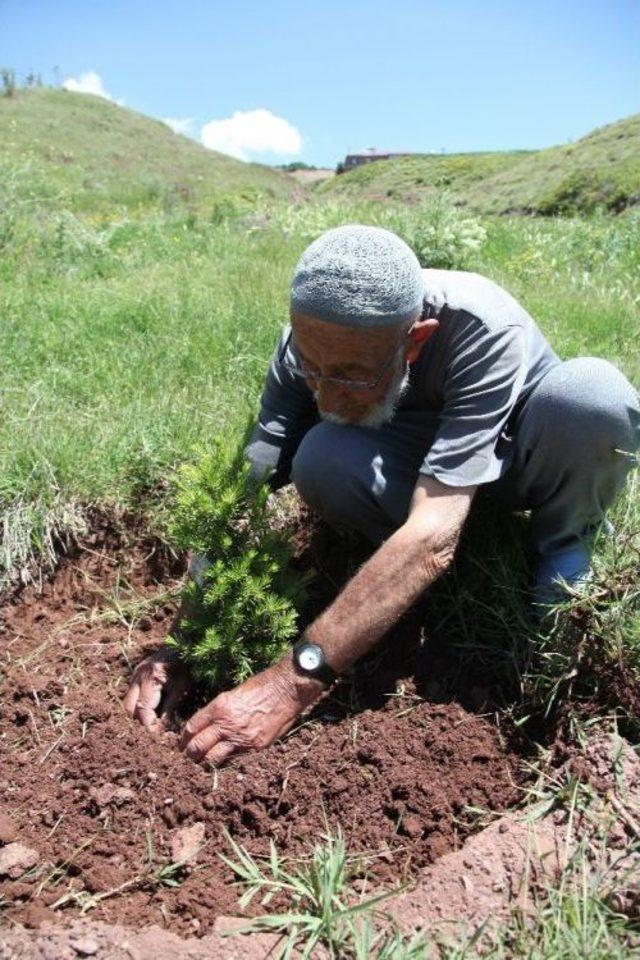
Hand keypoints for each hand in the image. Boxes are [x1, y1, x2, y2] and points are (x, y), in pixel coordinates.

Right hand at [123, 646, 188, 730]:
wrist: (181, 644)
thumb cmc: (185, 666)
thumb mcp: (182, 688)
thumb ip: (170, 709)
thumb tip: (161, 730)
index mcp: (151, 678)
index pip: (143, 708)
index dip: (147, 725)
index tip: (153, 738)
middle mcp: (138, 676)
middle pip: (129, 708)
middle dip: (138, 722)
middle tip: (150, 733)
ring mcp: (134, 675)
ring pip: (127, 704)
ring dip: (136, 715)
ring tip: (149, 725)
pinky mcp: (134, 676)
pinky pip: (130, 696)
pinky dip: (137, 707)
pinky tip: (148, 714)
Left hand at [180, 659, 322, 765]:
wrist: (286, 690)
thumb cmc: (261, 686)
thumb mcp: (233, 694)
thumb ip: (219, 712)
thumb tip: (207, 727)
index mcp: (219, 707)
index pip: (192, 728)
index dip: (183, 739)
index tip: (182, 743)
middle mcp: (227, 724)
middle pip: (197, 747)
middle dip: (190, 754)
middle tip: (188, 756)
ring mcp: (241, 738)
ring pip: (213, 760)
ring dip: (205, 762)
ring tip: (203, 762)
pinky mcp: (254, 747)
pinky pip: (233, 759)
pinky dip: (226, 760)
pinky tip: (224, 759)